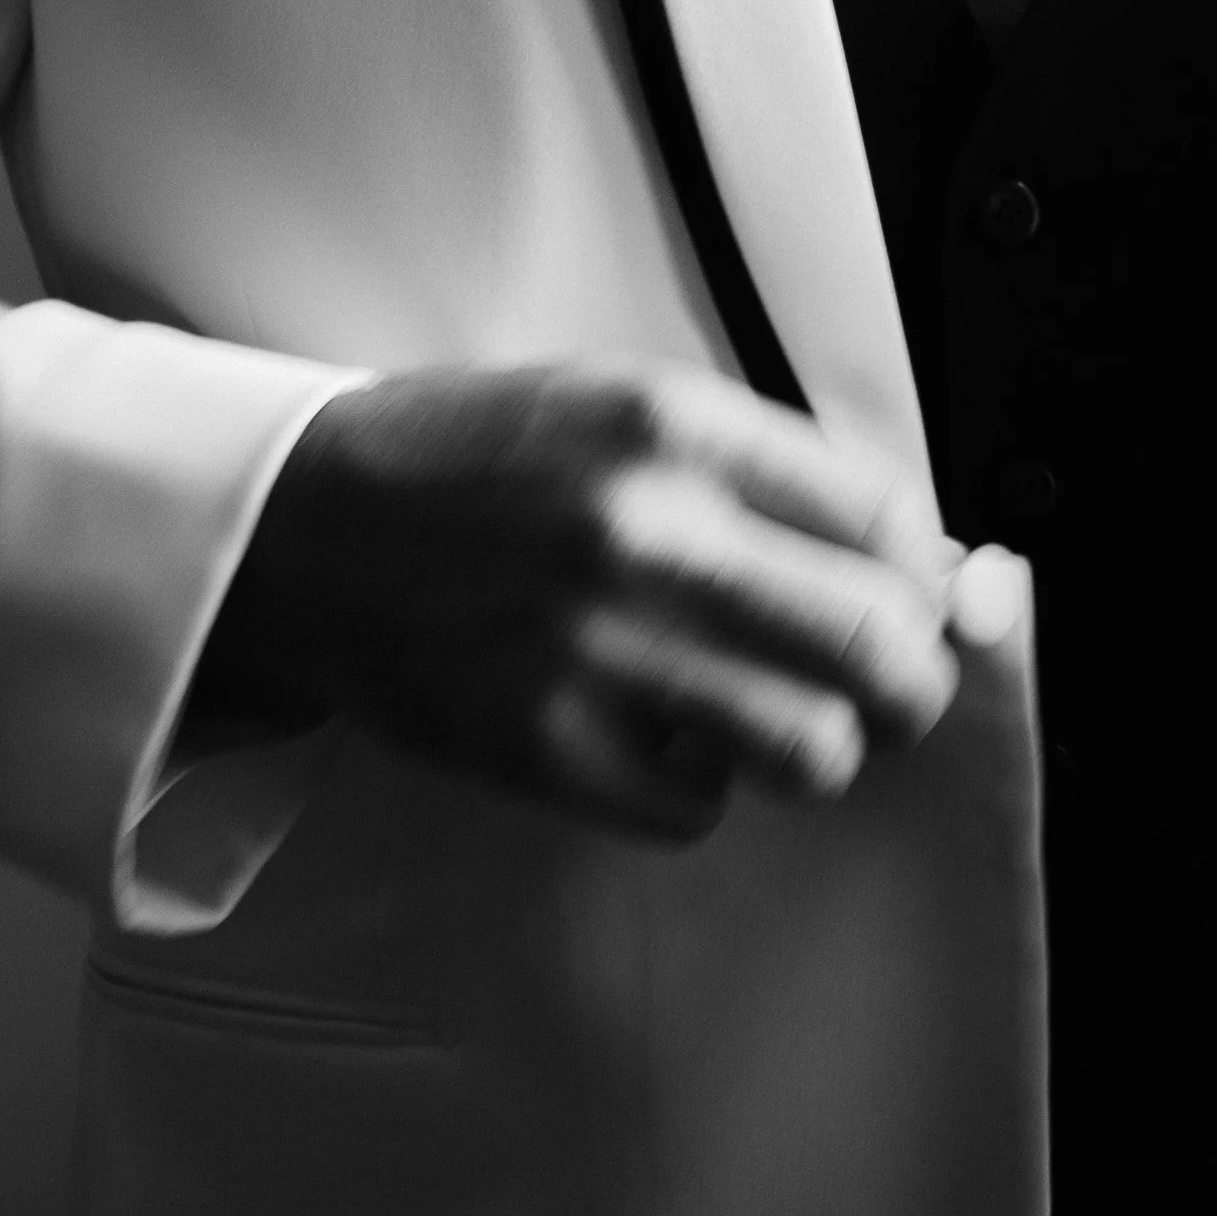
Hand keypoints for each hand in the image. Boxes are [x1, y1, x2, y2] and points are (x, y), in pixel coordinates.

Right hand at [191, 363, 965, 842]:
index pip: (889, 521)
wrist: (297, 528)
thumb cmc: (474, 463)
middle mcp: (647, 532)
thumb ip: (761, 470)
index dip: (919, 572)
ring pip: (815, 749)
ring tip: (776, 721)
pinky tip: (660, 742)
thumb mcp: (619, 405)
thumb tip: (916, 557)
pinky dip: (697, 790)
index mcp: (675, 427)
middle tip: (886, 683)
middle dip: (908, 677)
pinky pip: (698, 810)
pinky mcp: (543, 746)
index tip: (905, 593)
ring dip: (815, 747)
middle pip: (882, 645)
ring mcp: (595, 648)